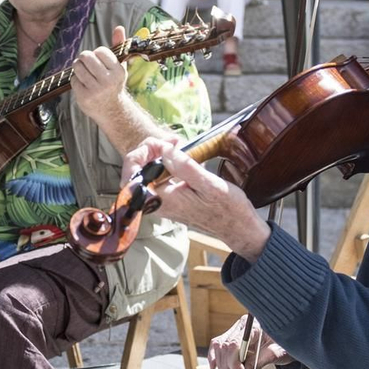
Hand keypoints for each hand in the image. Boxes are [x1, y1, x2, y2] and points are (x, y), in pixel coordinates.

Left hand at [71, 25, 128, 123]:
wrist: (112, 111)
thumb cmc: (114, 84)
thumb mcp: (119, 66)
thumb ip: (118, 46)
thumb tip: (118, 27)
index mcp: (118, 71)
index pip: (100, 51)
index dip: (96, 53)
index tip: (98, 60)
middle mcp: (108, 81)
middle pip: (86, 56)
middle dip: (84, 58)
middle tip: (86, 64)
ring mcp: (95, 90)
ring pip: (77, 67)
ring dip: (78, 68)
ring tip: (84, 73)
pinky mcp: (84, 97)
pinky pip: (73, 80)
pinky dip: (76, 80)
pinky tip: (83, 85)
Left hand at [119, 135, 267, 257]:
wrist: (238, 227)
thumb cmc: (228, 209)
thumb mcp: (210, 185)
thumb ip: (185, 167)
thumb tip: (165, 150)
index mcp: (164, 201)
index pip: (131, 177)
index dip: (139, 155)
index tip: (159, 144)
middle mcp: (158, 204)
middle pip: (135, 173)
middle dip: (149, 151)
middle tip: (171, 140)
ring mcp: (162, 203)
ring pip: (145, 174)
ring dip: (157, 155)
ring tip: (176, 144)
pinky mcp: (169, 200)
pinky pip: (157, 178)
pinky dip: (164, 163)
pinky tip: (180, 155)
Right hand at [206, 313, 288, 368]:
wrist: (290, 340)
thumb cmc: (284, 344)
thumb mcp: (275, 355)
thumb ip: (257, 365)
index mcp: (253, 325)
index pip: (234, 343)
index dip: (234, 362)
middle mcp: (241, 326)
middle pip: (224, 347)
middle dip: (228, 368)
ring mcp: (236, 331)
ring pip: (219, 349)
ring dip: (223, 368)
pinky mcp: (233, 338)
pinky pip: (218, 346)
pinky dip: (215, 357)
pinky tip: (214, 367)